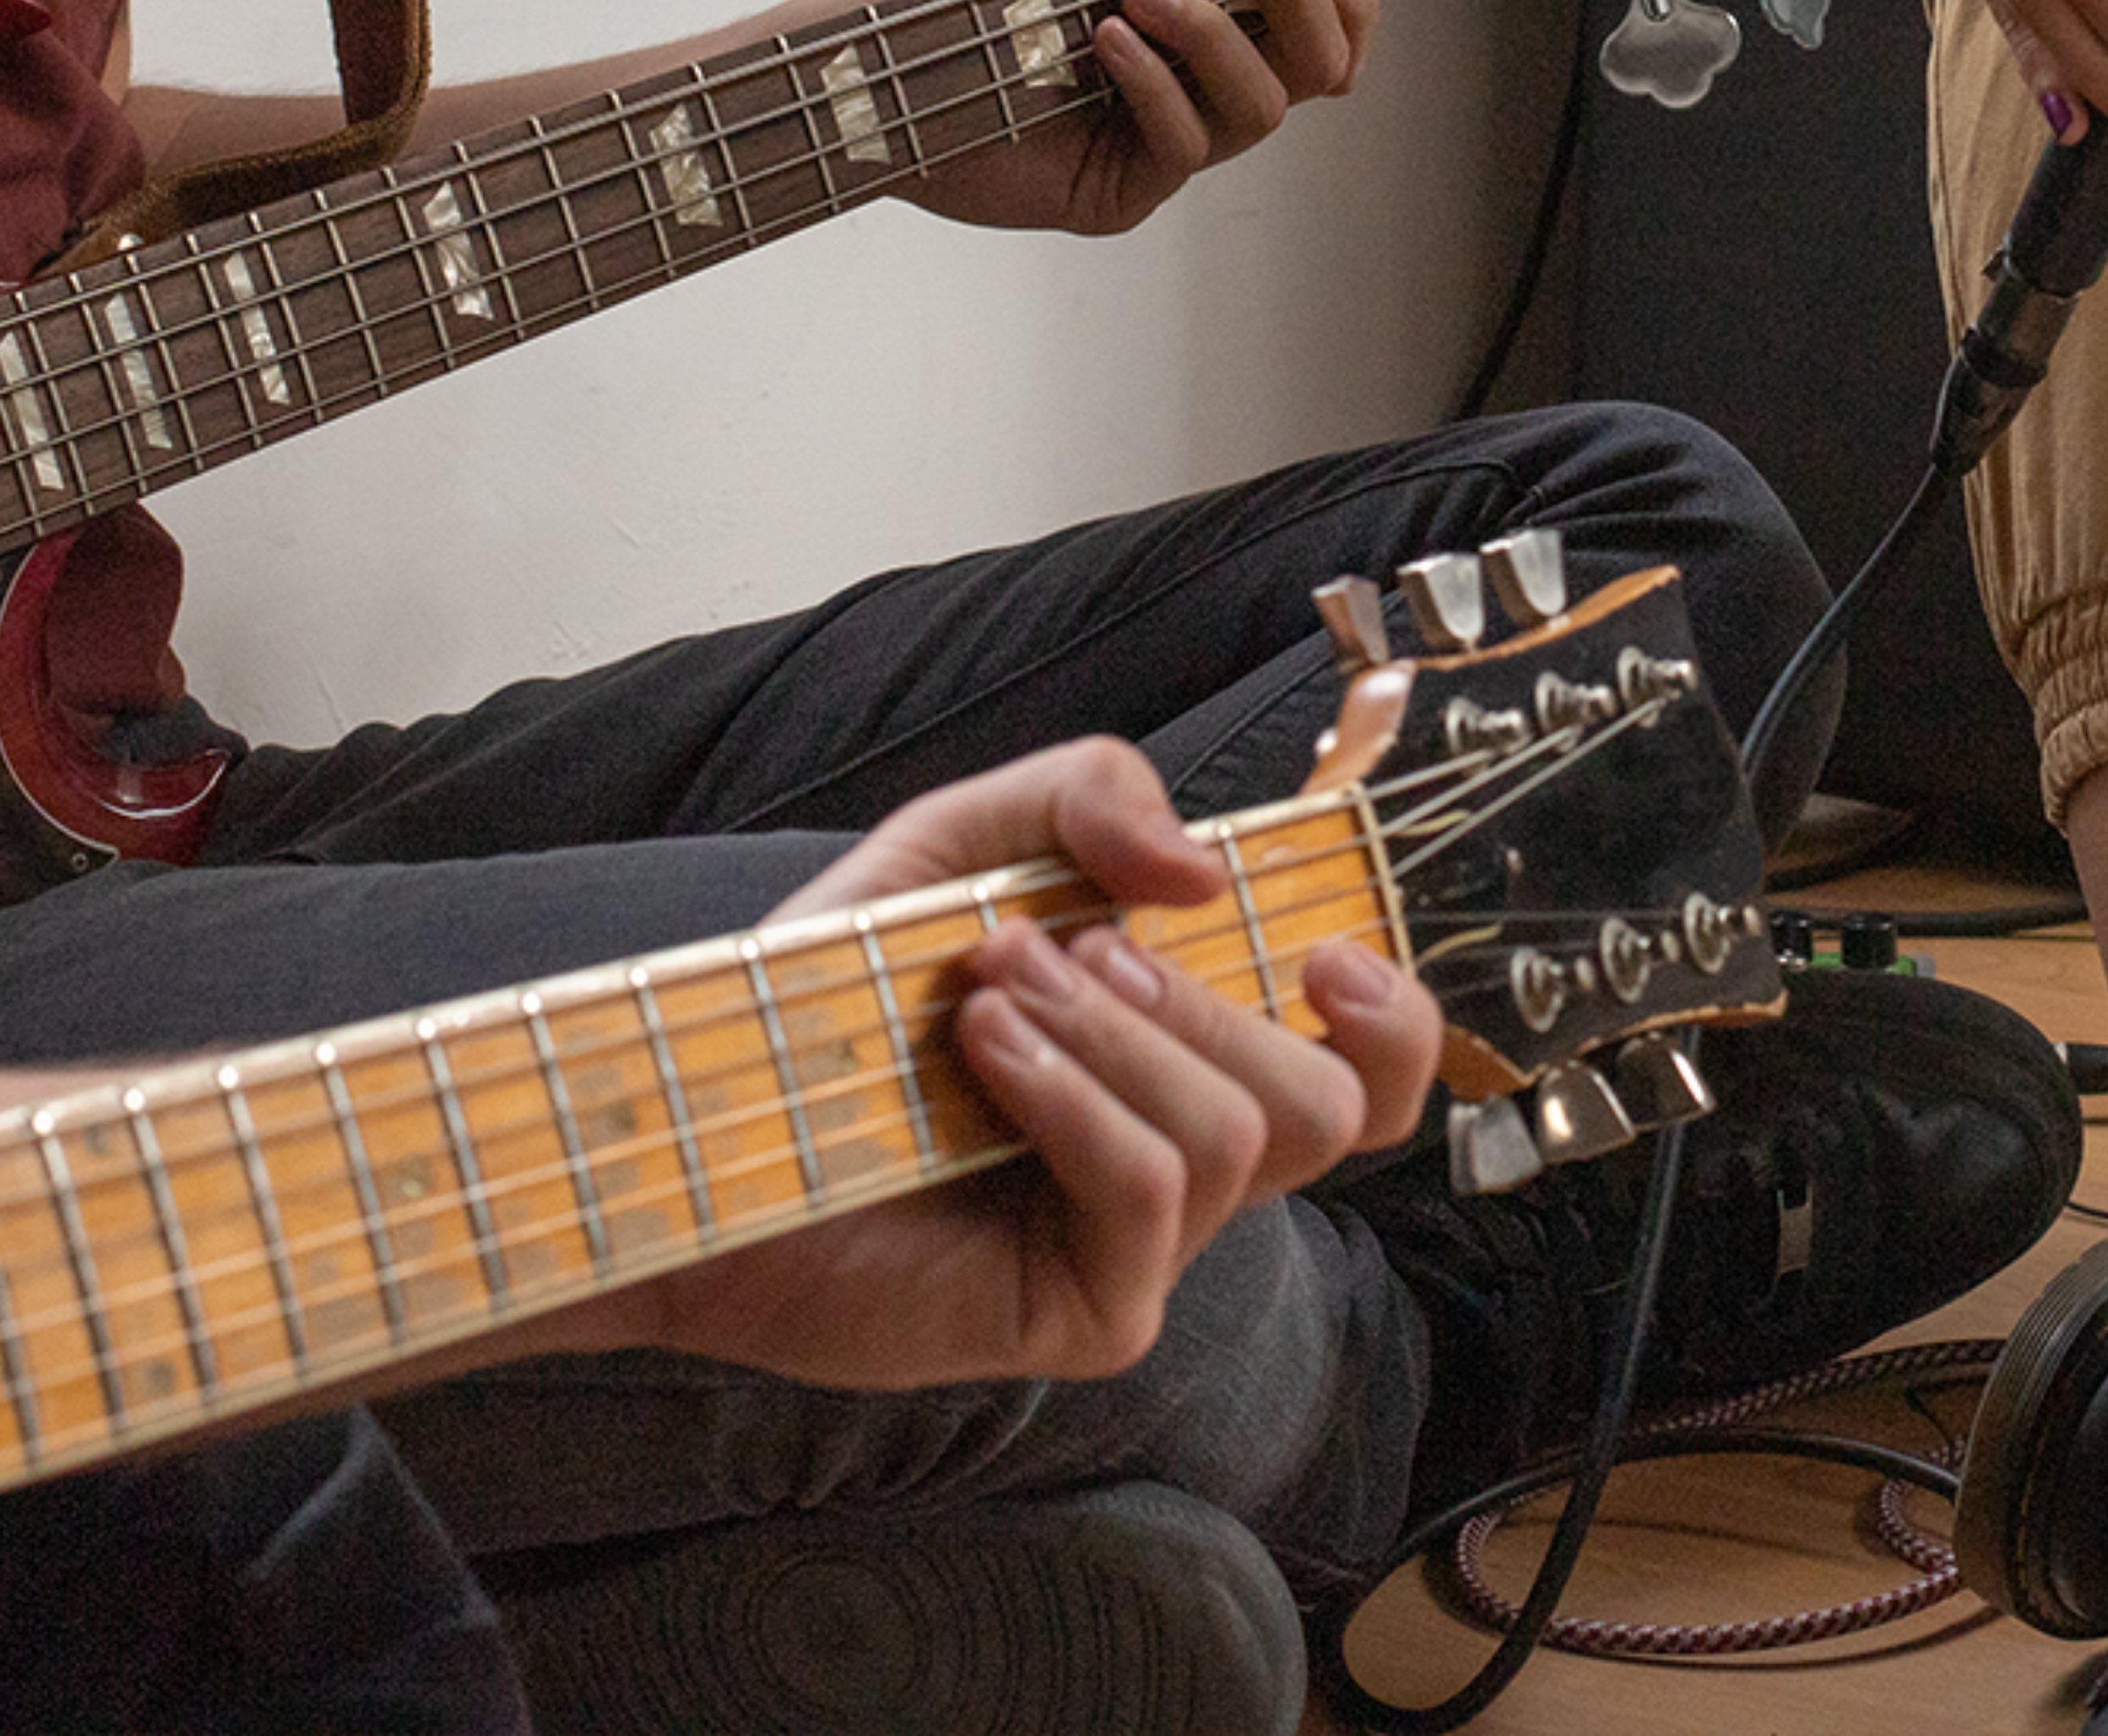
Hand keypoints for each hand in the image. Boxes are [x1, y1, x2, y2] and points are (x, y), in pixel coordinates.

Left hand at [610, 741, 1444, 1390]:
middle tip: (1074, 948)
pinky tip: (984, 1050)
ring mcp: (1144, 1248)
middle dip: (1208, 999)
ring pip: (1236, 1136)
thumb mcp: (966, 842)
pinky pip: (1147, 1192)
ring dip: (1119, 1035)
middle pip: (1328, 1103)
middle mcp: (1187, 1158)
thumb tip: (1205, 870)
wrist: (712, 1114)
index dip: (1396, 1021)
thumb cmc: (837, 994)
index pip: (1371, 1070)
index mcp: (1189, 1056)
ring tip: (993, 990)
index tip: (1330, 951)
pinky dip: (1073, 1099)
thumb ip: (1089, 797)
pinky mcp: (1086, 1310)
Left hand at [882, 0, 1376, 236]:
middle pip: (1321, 66)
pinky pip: (1185, 147)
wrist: (873, 59)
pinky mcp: (1122, 189)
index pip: (1323, 20)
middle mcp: (1198, 80)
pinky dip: (1155, 84)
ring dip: (1215, 39)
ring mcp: (1165, 139)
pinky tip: (1104, 44)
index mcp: (1202, 13)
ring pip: (1264, 109)